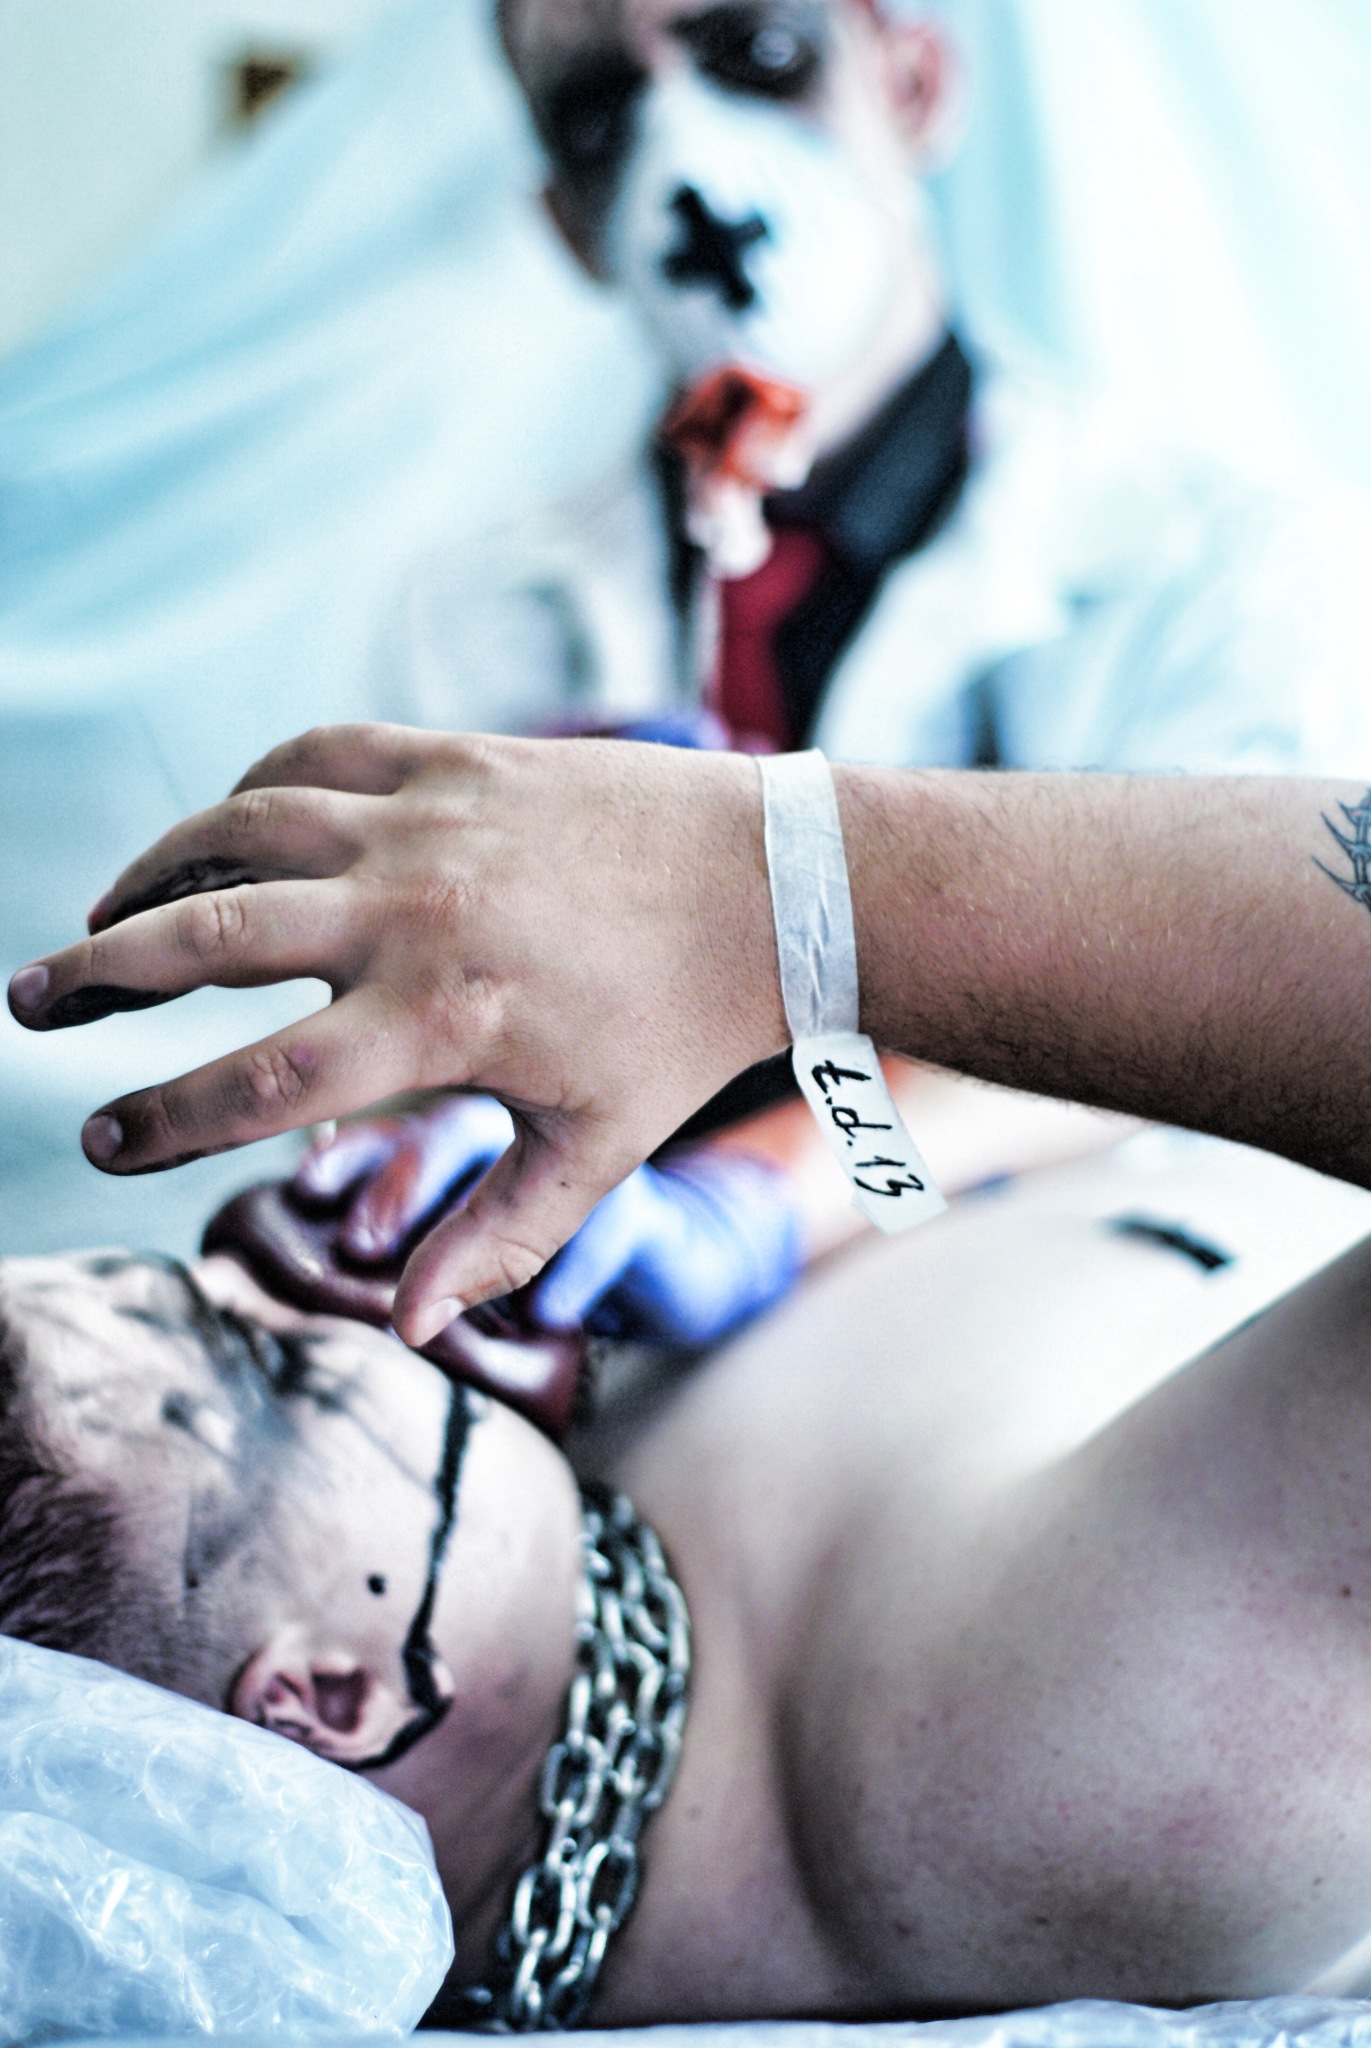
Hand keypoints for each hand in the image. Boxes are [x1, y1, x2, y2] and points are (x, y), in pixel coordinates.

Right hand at [7, 726, 784, 1342]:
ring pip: (239, 831)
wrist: (770, 885)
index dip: (163, 1119)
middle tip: (29, 1003)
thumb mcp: (599, 1149)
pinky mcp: (451, 756)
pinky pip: (309, 756)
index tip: (100, 1142)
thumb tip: (413, 1330)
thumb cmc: (683, 1031)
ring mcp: (427, 820)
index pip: (262, 1082)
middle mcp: (415, 911)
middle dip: (100, 976)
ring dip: (150, 873)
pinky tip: (215, 840)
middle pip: (209, 936)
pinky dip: (243, 794)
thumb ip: (501, 1241)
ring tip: (100, 923)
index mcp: (445, 1022)